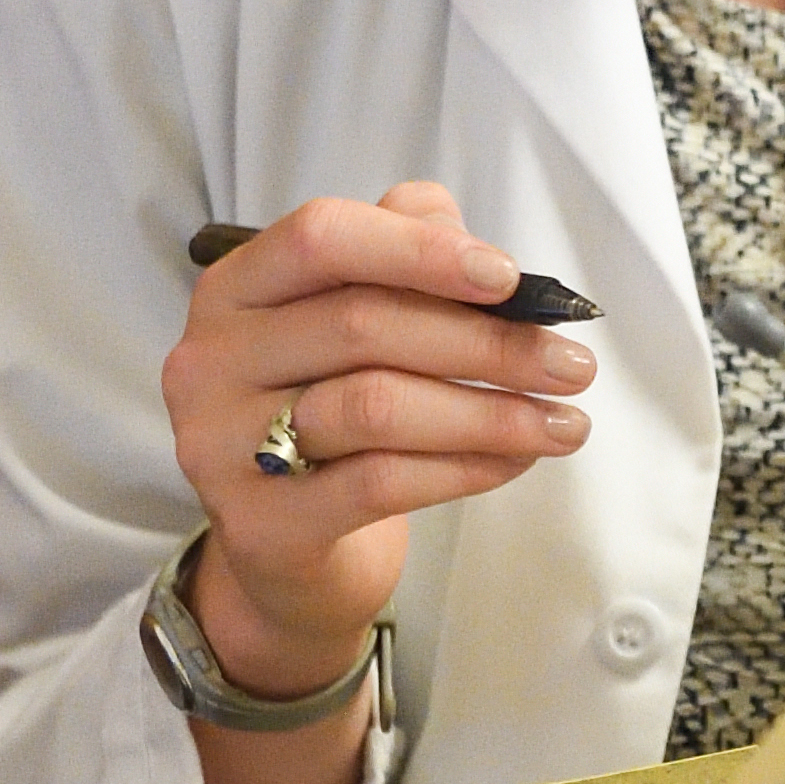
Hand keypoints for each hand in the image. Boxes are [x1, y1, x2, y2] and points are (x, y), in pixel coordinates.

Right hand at [160, 181, 593, 694]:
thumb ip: (406, 253)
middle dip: (487, 344)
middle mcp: (211, 359)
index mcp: (237, 289)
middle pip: (362, 326)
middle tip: (572, 367)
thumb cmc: (333, 408)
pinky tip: (514, 462)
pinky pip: (380, 483)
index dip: (421, 249)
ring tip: (564, 424)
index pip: (322, 238)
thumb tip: (480, 247)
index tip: (510, 278)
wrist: (286, 545)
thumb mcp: (357, 321)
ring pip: (376, 407)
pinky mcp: (260, 522)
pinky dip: (464, 468)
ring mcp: (223, 445)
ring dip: (490, 414)